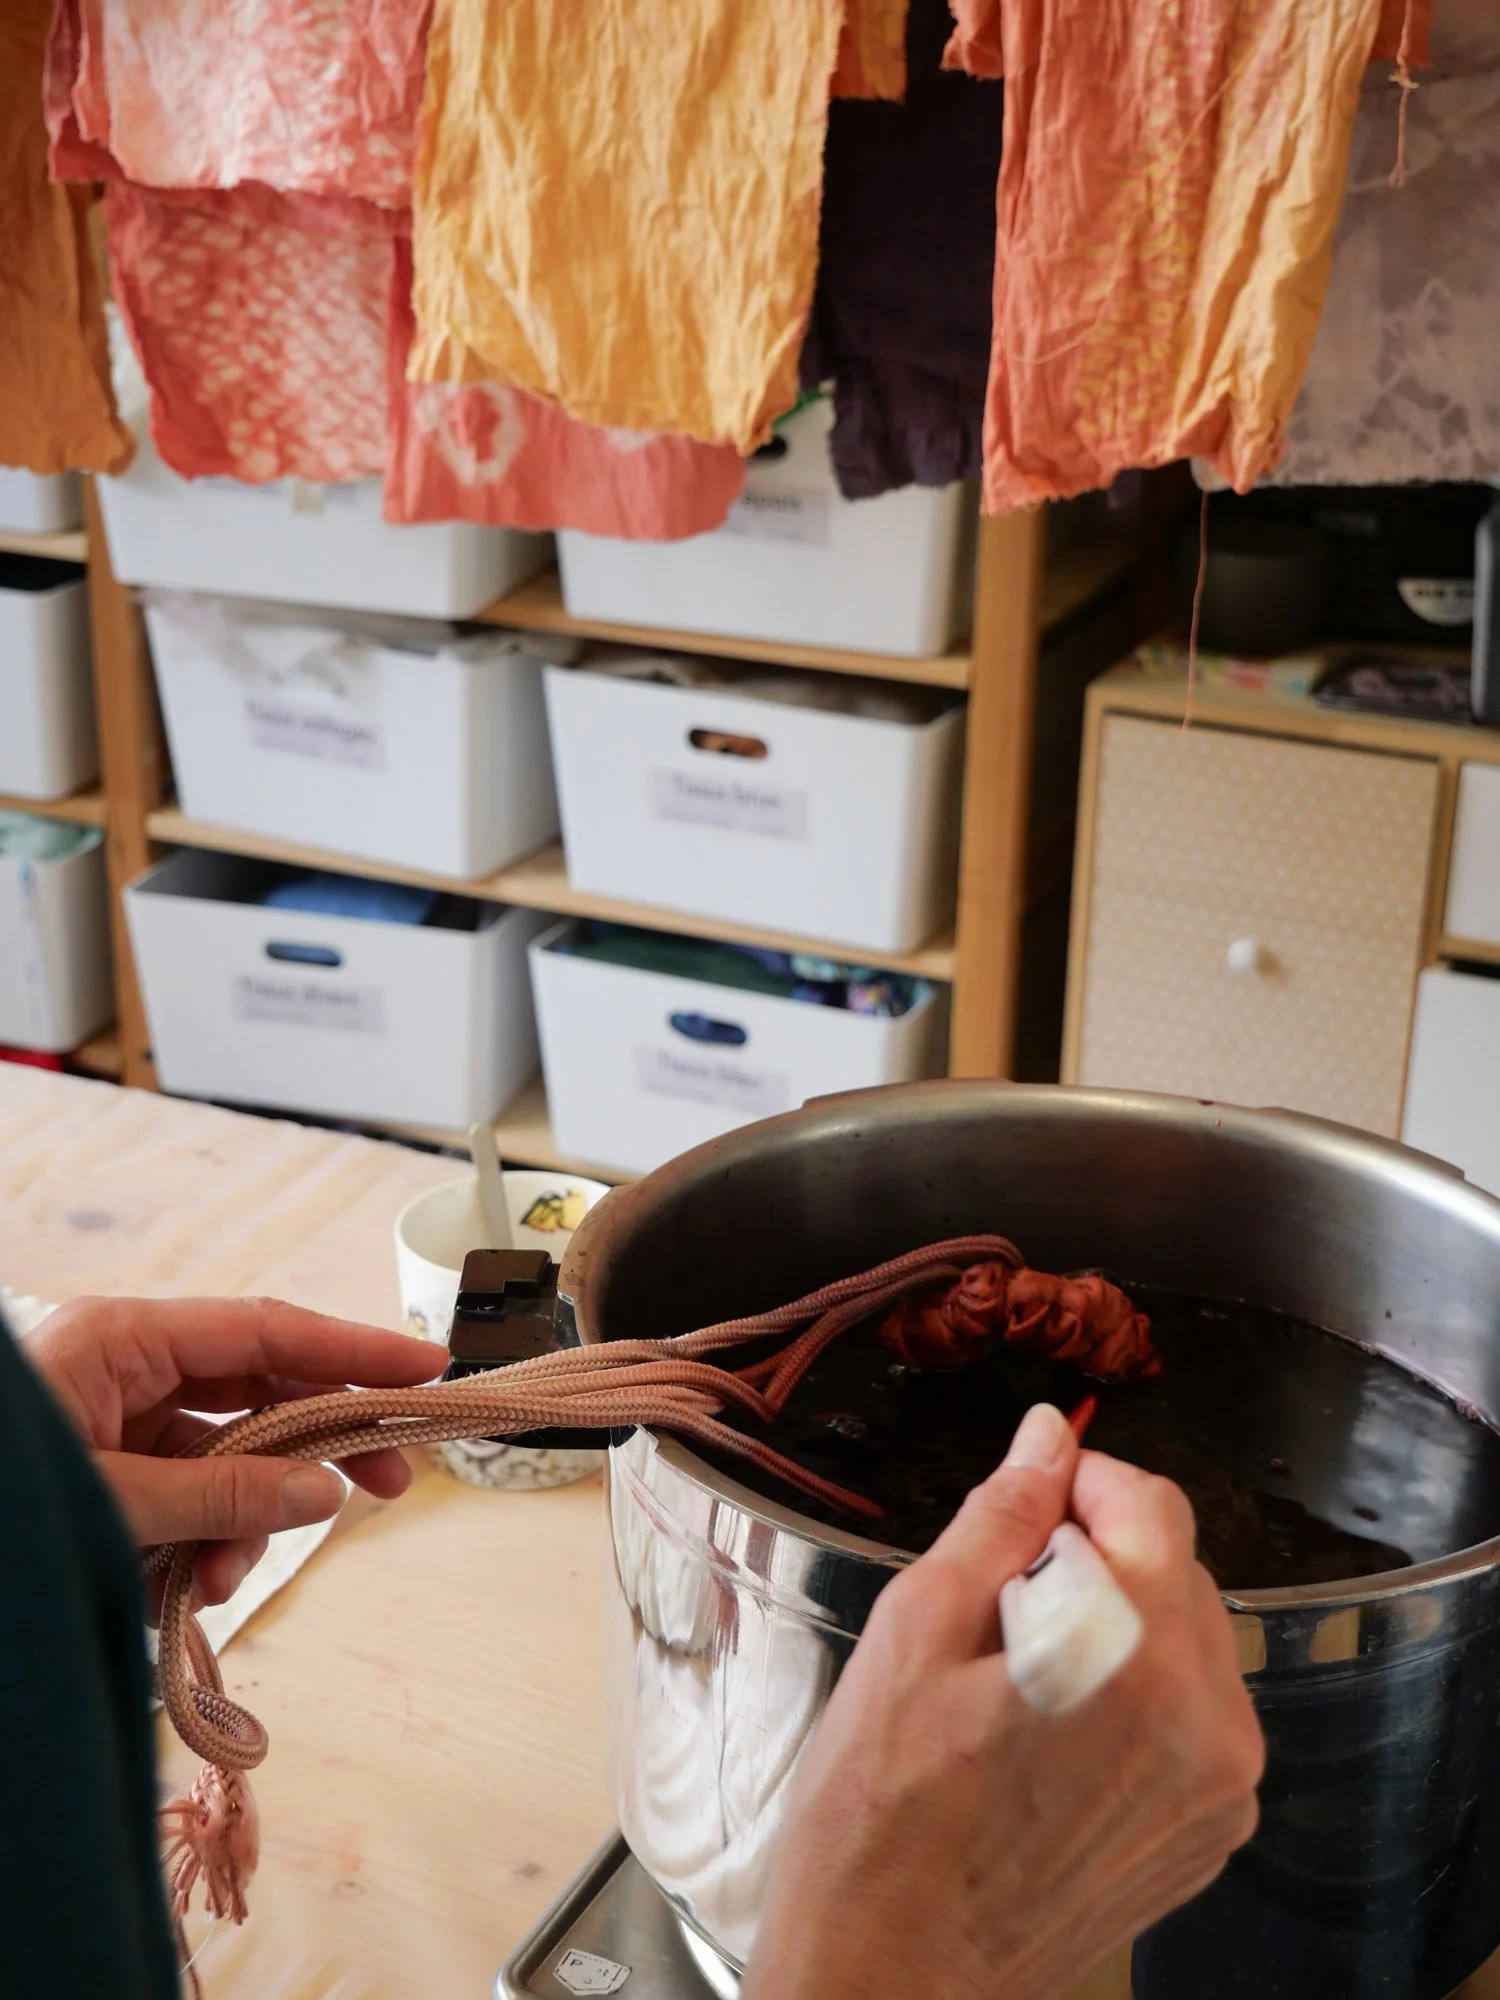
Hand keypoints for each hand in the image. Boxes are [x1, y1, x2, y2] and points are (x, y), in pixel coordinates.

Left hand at [28, 1295, 446, 1610]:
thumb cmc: (0, 1506)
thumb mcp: (113, 1503)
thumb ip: (223, 1492)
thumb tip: (325, 1487)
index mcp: (122, 1339)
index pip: (267, 1329)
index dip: (354, 1346)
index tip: (425, 1370)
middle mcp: (128, 1366)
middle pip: (262, 1387)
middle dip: (318, 1444)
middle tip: (388, 1484)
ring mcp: (121, 1419)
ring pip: (231, 1452)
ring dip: (248, 1517)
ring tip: (224, 1579)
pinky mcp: (116, 1470)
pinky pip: (193, 1493)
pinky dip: (207, 1540)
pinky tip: (192, 1587)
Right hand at [742, 1402, 1263, 1999]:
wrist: (890, 1974)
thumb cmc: (883, 1816)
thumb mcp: (917, 1630)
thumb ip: (1001, 1517)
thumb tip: (1048, 1436)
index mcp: (1142, 1660)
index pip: (1154, 1505)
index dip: (1080, 1484)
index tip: (1026, 1502)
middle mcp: (1209, 1726)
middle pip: (1176, 1570)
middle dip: (1093, 1559)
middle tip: (995, 1606)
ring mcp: (1218, 1792)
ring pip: (1184, 1642)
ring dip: (1114, 1628)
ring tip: (1015, 1681)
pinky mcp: (1208, 1837)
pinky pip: (1190, 1718)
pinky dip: (1132, 1699)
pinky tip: (1048, 1736)